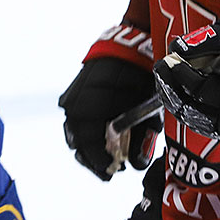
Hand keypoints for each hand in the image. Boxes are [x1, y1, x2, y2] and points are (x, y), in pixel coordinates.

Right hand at [60, 56, 160, 181]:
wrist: (129, 46)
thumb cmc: (141, 77)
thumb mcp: (147, 110)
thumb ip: (142, 138)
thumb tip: (136, 163)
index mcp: (92, 109)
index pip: (90, 146)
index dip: (99, 163)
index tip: (110, 172)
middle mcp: (76, 105)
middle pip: (78, 144)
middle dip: (93, 159)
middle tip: (108, 170)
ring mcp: (72, 99)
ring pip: (74, 133)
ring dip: (88, 148)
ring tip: (103, 157)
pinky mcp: (72, 95)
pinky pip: (74, 121)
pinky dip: (85, 133)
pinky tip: (99, 139)